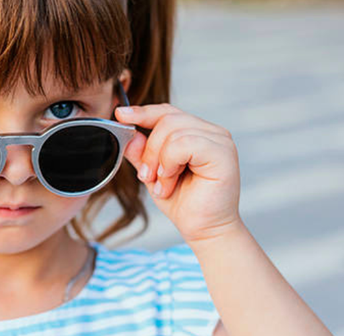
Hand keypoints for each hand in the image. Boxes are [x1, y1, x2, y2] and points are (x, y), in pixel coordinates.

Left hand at [115, 103, 242, 243]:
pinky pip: (185, 143)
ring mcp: (221, 141)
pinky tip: (171, 181)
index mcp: (198, 133)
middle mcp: (212, 132)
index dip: (143, 112)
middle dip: (149, 148)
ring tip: (162, 184)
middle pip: (167, 119)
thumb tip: (128, 132)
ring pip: (173, 130)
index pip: (167, 112)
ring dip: (159, 161)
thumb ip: (142, 153)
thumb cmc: (185, 204)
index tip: (120, 114)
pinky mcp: (223, 153)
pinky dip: (170, 163)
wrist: (204, 231)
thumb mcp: (154, 174)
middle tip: (146, 176)